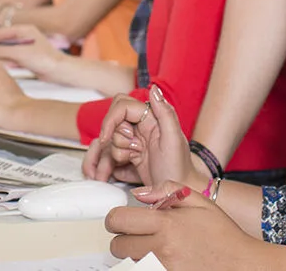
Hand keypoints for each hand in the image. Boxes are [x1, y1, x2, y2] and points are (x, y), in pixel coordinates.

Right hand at [0, 25, 63, 77]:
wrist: (60, 71)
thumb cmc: (45, 59)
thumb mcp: (21, 54)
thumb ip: (4, 51)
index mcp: (25, 30)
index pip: (1, 33)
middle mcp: (25, 37)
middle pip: (1, 40)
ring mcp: (25, 47)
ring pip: (4, 49)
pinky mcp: (27, 57)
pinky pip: (9, 56)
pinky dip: (0, 58)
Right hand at [83, 85, 198, 187]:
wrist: (177, 196)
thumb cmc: (178, 170)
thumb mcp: (173, 141)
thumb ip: (165, 113)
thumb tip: (153, 89)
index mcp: (152, 119)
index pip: (123, 107)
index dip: (111, 120)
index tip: (107, 137)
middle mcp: (142, 127)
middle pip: (113, 122)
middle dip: (114, 138)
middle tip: (130, 151)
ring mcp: (135, 141)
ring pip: (110, 139)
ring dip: (112, 153)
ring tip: (126, 163)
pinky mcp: (130, 156)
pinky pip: (111, 153)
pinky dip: (110, 163)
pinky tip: (119, 169)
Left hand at [106, 181, 263, 269]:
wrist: (242, 264)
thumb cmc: (223, 235)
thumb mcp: (199, 202)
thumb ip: (167, 190)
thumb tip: (139, 193)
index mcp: (166, 224)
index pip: (118, 220)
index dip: (116, 219)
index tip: (122, 220)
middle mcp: (162, 248)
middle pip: (118, 246)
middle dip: (124, 239)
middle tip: (139, 236)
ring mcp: (163, 268)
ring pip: (130, 262)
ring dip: (136, 255)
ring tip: (155, 249)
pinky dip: (147, 266)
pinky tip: (161, 260)